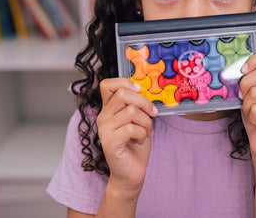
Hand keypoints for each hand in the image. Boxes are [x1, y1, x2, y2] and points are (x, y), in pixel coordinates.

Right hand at [96, 78, 157, 198]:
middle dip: (144, 102)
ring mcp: (104, 129)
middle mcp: (103, 117)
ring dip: (146, 121)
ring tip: (147, 131)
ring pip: (132, 111)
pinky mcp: (109, 142)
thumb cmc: (136, 144)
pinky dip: (142, 133)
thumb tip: (143, 90)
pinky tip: (140, 140)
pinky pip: (132, 128)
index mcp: (109, 108)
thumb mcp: (138, 119)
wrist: (131, 172)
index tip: (139, 91)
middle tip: (152, 113)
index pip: (108, 85)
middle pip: (123, 94)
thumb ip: (136, 104)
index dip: (124, 82)